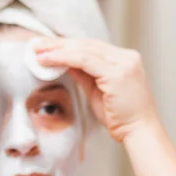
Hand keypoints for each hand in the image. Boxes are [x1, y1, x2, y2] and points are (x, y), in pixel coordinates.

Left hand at [34, 38, 158, 141]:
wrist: (139, 132)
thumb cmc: (120, 117)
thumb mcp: (97, 92)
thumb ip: (84, 75)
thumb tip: (66, 63)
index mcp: (125, 59)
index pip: (92, 46)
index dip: (68, 45)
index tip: (47, 47)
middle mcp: (126, 57)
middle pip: (87, 44)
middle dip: (59, 44)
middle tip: (36, 45)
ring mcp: (124, 63)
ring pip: (84, 50)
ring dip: (58, 50)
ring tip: (38, 52)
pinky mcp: (117, 73)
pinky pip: (85, 61)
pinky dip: (64, 58)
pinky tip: (49, 60)